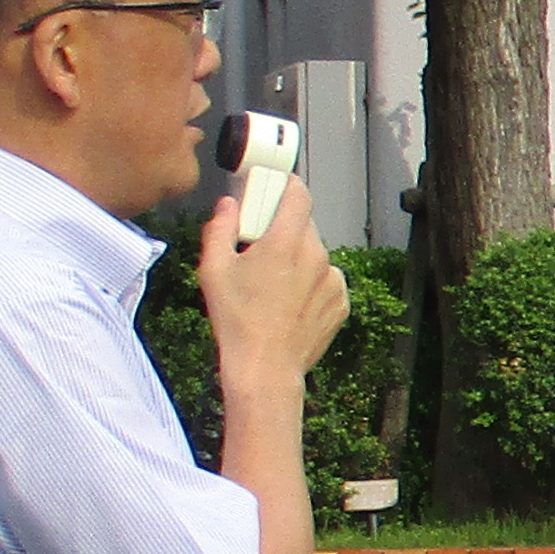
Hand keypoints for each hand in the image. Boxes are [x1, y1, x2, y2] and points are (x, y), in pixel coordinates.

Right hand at [197, 174, 349, 401]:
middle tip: (260, 249)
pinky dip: (312, 284)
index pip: (298, 194)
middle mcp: (317, 256)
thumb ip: (220, 228)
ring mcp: (333, 281)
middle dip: (283, 230)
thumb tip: (229, 204)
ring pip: (315, 255)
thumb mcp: (213, 269)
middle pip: (304, 226)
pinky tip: (290, 304)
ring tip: (274, 286)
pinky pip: (327, 281)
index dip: (287, 186)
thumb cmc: (236, 320)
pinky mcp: (341, 303)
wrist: (265, 367)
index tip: (276, 188)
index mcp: (286, 242)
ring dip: (298, 260)